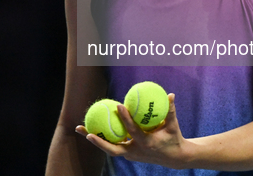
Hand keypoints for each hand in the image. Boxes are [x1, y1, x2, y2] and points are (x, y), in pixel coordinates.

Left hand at [75, 93, 189, 168]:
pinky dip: (101, 138)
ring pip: (108, 148)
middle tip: (86, 132)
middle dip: (99, 142)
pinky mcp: (127, 154)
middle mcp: (135, 151)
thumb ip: (171, 110)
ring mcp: (130, 155)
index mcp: (146, 143)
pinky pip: (112, 145)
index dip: (126, 119)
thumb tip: (170, 94)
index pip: (133, 131)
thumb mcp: (173, 125)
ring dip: (94, 139)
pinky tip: (90, 127)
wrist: (173, 158)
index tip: (119, 105)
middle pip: (113, 149)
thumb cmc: (173, 138)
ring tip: (79, 128)